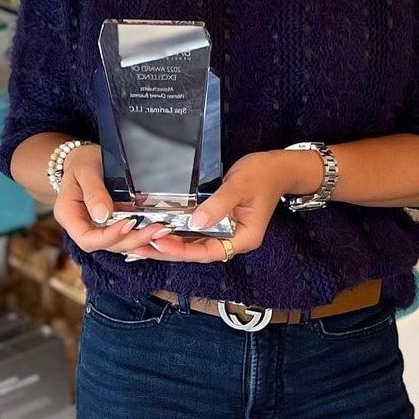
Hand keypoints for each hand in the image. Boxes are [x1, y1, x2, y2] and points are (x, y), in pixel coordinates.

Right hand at [53, 144, 171, 256]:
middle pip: (105, 245)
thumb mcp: (85, 170)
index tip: (128, 223)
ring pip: (117, 243)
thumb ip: (93, 192)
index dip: (108, 236)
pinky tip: (155, 233)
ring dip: (139, 240)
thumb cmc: (81, 162)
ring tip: (160, 230)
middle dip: (131, 239)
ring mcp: (96, 228)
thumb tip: (103, 215)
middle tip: (154, 229)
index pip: (87, 238)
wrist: (82, 159)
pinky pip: (123, 236)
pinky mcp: (109, 225)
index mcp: (69, 216)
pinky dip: (139, 236)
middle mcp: (82, 227)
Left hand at [134, 151, 287, 263]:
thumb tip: (196, 223)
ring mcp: (227, 231)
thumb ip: (218, 205)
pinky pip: (197, 231)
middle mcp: (235, 239)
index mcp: (244, 237)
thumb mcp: (239, 186)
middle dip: (169, 251)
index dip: (182, 250)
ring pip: (195, 243)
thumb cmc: (263, 174)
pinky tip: (161, 228)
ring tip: (143, 241)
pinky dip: (179, 231)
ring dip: (170, 243)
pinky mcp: (221, 221)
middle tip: (140, 247)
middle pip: (197, 252)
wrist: (278, 166)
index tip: (159, 244)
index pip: (207, 251)